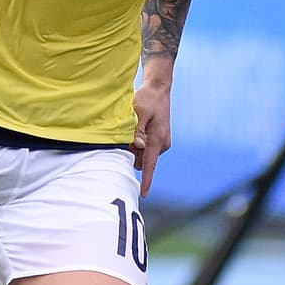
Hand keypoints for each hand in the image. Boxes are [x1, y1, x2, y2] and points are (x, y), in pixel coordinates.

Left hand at [130, 80, 172, 197]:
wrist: (158, 89)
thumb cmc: (147, 99)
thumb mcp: (139, 111)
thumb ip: (137, 130)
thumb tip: (138, 147)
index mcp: (157, 140)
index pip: (150, 165)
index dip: (146, 181)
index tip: (142, 195)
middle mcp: (161, 143)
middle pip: (142, 160)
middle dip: (132, 156)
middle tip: (123, 137)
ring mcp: (160, 141)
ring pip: (142, 154)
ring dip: (133, 148)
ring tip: (130, 129)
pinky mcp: (157, 138)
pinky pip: (144, 147)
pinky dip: (137, 143)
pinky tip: (133, 129)